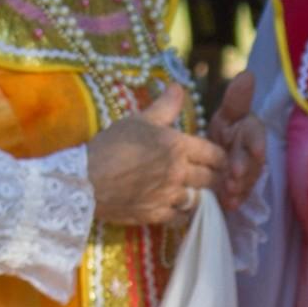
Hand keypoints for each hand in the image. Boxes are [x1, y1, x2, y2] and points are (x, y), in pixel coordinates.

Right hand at [83, 83, 222, 228]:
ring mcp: (169, 196)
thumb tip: (178, 88)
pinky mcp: (156, 215)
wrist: (87, 179)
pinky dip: (181, 213)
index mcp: (178, 146)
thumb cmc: (111, 145)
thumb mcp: (138, 120)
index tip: (218, 158)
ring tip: (192, 191)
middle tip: (210, 175)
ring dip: (197, 195)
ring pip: (198, 199)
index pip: (215, 154)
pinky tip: (176, 207)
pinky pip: (181, 218)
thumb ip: (164, 106)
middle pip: (211, 178)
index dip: (220, 157)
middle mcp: (179, 172)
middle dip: (213, 177)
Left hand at [214, 107, 268, 209]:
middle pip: (251, 161)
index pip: (256, 134)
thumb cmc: (225, 131)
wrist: (218, 156)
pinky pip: (240, 195)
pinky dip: (234, 200)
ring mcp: (248, 172)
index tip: (256, 151)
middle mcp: (253, 152)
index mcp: (250, 131)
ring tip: (229, 191)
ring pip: (246, 180)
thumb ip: (237, 98)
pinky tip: (227, 204)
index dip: (257, 142)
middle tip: (234, 175)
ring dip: (239, 186)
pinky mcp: (242, 189)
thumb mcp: (228, 114)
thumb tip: (247, 73)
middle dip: (244, 168)